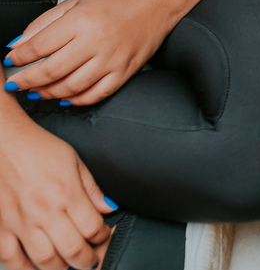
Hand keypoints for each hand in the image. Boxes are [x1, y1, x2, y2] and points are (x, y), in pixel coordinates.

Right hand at [0, 116, 113, 269]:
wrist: (4, 142)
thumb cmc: (39, 148)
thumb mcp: (75, 161)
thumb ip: (92, 189)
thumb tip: (108, 208)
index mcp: (67, 194)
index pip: (93, 228)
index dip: (102, 237)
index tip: (103, 236)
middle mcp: (44, 211)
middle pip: (72, 250)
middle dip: (86, 259)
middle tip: (90, 259)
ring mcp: (21, 222)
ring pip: (44, 260)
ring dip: (60, 267)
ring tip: (67, 264)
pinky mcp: (1, 227)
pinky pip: (10, 259)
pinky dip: (24, 268)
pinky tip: (35, 267)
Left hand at [5, 0, 175, 105]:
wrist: (155, 3)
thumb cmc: (114, 1)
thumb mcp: (75, 3)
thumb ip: (43, 24)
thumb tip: (16, 46)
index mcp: (81, 21)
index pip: (39, 47)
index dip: (18, 58)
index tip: (10, 62)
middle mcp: (97, 42)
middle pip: (51, 71)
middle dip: (26, 81)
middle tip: (15, 84)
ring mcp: (113, 59)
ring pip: (71, 87)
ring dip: (47, 93)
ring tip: (36, 92)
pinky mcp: (125, 71)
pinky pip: (96, 94)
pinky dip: (76, 101)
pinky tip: (64, 99)